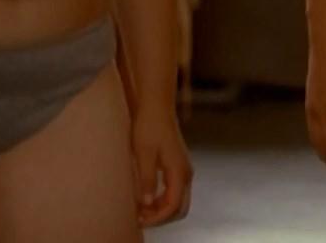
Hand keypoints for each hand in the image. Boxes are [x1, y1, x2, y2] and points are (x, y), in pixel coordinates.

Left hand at [131, 107, 190, 226]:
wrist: (156, 106)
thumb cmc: (148, 127)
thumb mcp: (143, 154)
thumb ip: (147, 179)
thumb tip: (146, 203)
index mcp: (179, 171)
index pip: (173, 206)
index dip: (157, 218)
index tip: (140, 220)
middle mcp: (186, 173)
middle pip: (180, 208)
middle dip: (161, 218)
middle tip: (140, 218)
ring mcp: (184, 170)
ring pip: (178, 201)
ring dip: (161, 210)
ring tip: (140, 210)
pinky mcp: (178, 167)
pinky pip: (174, 192)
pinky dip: (162, 200)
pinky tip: (146, 198)